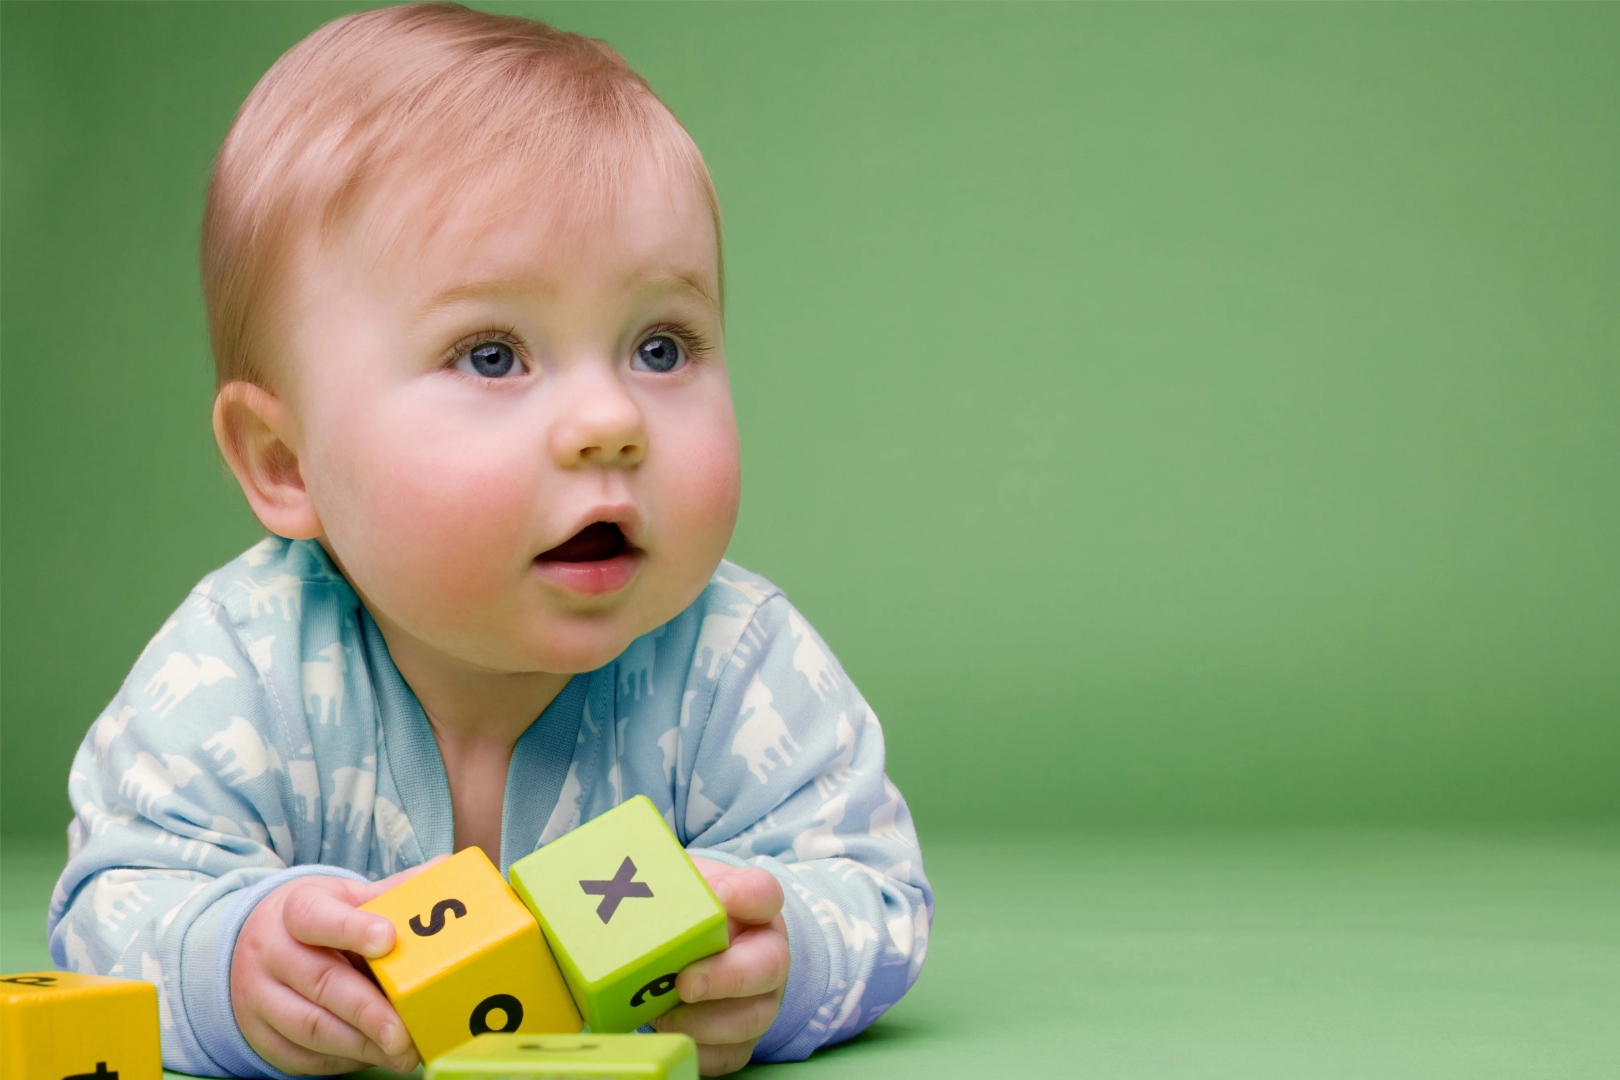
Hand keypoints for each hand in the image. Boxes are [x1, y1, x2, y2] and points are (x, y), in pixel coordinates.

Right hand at [231, 859, 442, 1074]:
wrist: (257, 944)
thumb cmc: (318, 921)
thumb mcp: (347, 897)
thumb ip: (393, 891)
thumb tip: (445, 869)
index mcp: (296, 909)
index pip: (317, 917)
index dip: (352, 928)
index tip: (388, 939)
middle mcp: (271, 951)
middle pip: (321, 982)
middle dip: (368, 1012)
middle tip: (405, 1033)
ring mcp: (259, 997)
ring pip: (310, 1026)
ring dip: (361, 1045)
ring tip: (402, 1054)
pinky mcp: (259, 1035)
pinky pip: (301, 1055)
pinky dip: (342, 1060)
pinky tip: (373, 1056)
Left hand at [653, 858, 789, 1075]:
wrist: (692, 956)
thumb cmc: (686, 918)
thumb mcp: (679, 889)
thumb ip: (664, 886)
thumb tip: (623, 891)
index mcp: (752, 909)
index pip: (763, 893)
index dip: (745, 894)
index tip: (720, 895)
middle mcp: (766, 954)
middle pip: (769, 965)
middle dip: (725, 977)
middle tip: (685, 983)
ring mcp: (759, 1000)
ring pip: (752, 1017)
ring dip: (705, 1022)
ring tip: (663, 1016)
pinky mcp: (741, 1039)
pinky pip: (729, 1054)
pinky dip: (698, 1050)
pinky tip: (669, 1036)